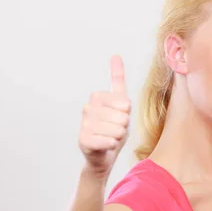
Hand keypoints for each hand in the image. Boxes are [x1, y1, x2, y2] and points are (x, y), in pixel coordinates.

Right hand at [78, 55, 130, 176]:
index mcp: (97, 97)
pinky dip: (112, 145)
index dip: (127, 113)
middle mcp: (88, 108)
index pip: (125, 104)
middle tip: (115, 130)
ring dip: (119, 136)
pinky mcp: (83, 140)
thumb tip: (115, 55)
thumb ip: (118, 81)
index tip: (119, 116)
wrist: (104, 155)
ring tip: (111, 137)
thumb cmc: (114, 128)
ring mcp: (85, 124)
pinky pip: (109, 141)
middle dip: (124, 126)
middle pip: (123, 117)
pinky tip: (106, 145)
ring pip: (118, 130)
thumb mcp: (121, 105)